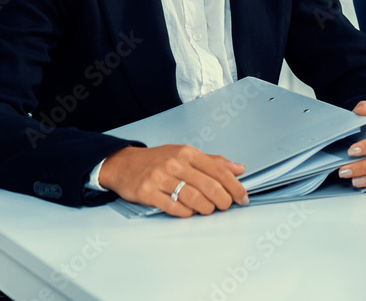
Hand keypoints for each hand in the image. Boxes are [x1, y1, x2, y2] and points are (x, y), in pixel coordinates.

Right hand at [98, 145, 247, 217]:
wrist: (123, 164)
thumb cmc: (158, 160)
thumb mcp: (185, 154)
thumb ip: (213, 162)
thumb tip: (239, 169)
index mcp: (188, 153)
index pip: (220, 171)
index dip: (235, 187)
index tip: (242, 197)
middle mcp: (175, 164)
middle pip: (209, 186)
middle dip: (223, 200)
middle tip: (226, 206)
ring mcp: (160, 178)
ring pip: (193, 198)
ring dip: (206, 208)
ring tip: (209, 210)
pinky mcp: (148, 193)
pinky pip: (174, 207)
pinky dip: (186, 213)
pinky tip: (190, 212)